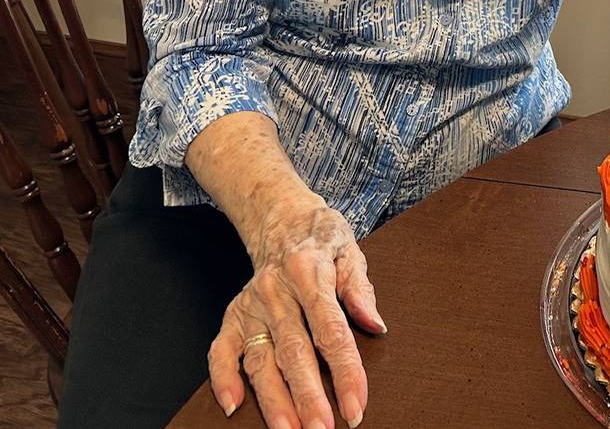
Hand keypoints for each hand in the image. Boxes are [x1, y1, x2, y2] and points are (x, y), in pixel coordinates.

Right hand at [208, 192, 384, 428]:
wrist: (279, 216)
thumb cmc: (321, 237)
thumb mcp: (350, 249)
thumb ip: (360, 289)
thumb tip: (375, 325)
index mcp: (310, 272)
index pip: (331, 330)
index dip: (345, 371)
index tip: (357, 405)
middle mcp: (276, 291)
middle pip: (294, 351)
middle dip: (309, 396)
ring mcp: (251, 305)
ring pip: (260, 358)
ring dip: (273, 400)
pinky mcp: (232, 315)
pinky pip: (221, 350)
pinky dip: (223, 378)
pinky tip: (231, 405)